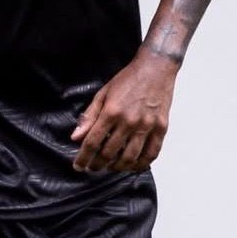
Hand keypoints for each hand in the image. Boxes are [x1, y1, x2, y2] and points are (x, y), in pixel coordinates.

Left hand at [71, 52, 178, 173]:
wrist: (154, 69)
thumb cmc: (127, 80)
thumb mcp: (103, 94)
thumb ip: (89, 116)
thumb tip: (75, 137)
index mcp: (111, 112)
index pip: (92, 142)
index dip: (83, 157)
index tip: (78, 166)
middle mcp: (129, 122)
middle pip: (110, 153)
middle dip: (98, 164)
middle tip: (93, 168)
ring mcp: (146, 126)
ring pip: (130, 157)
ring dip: (118, 167)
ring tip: (110, 168)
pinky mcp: (161, 128)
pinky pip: (151, 153)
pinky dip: (141, 164)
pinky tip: (133, 166)